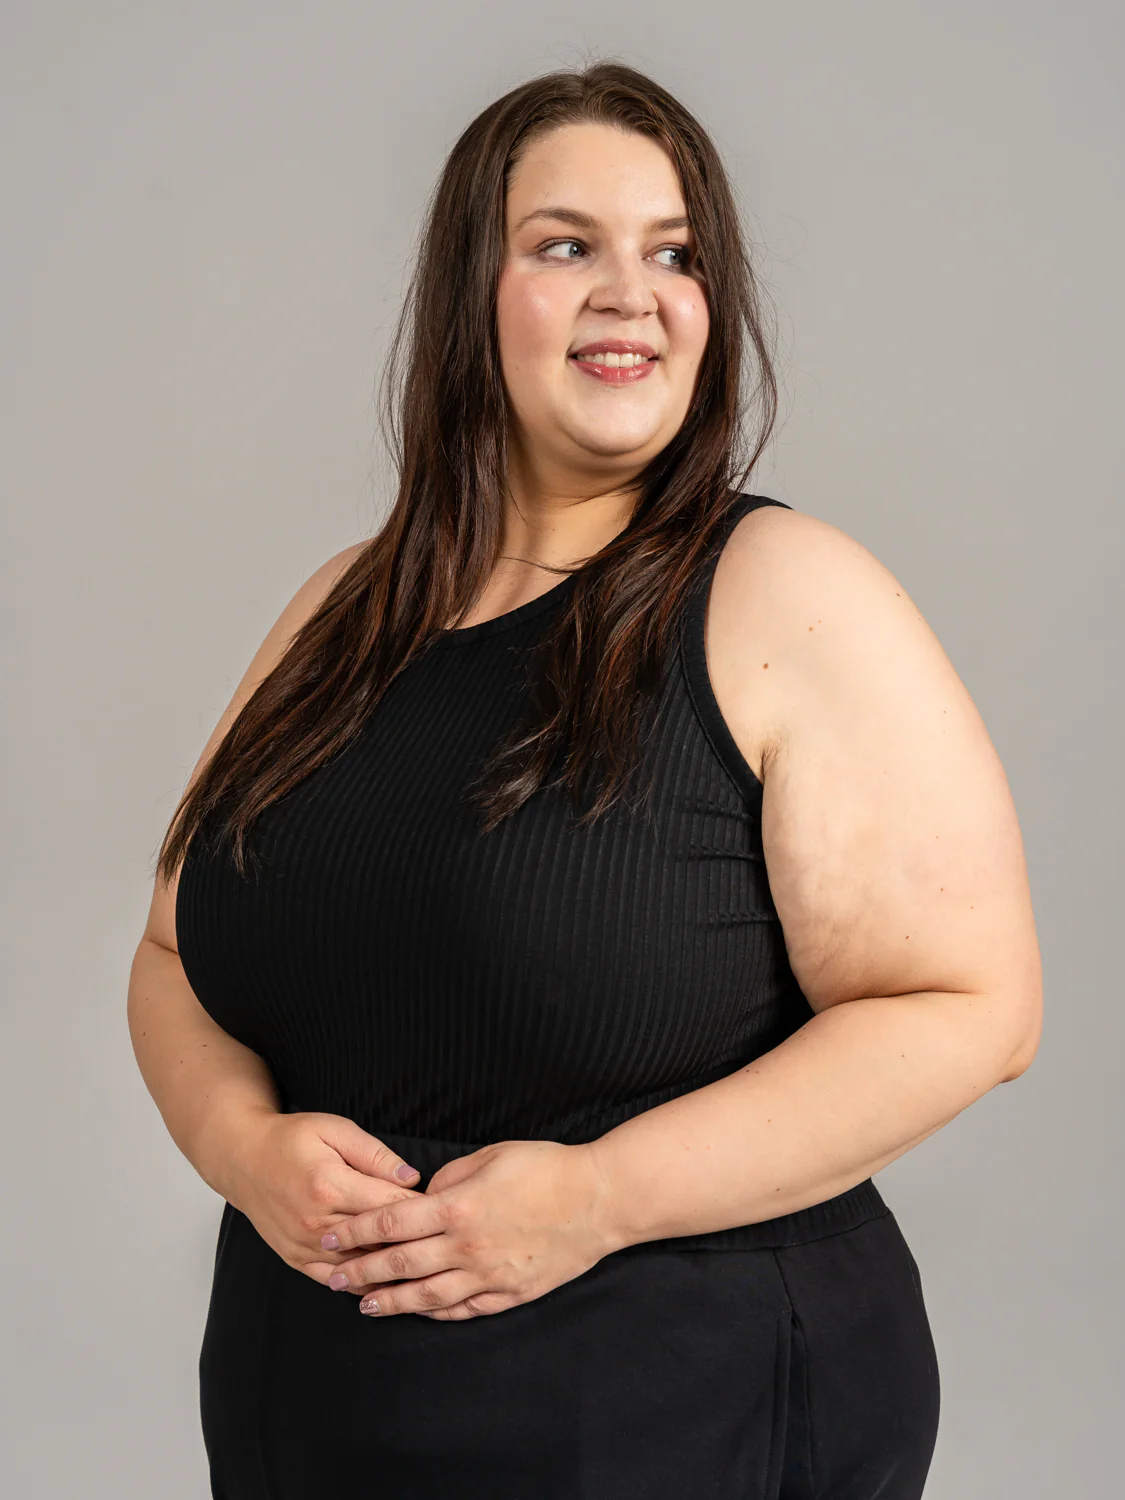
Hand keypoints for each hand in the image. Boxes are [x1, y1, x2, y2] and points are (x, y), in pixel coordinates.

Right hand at [222, 1110, 425, 1291]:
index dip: (422, 1211)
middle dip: (412, 1243)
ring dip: (390, 1270)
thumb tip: (412, 1178)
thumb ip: (376, 1155)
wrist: (244, 1159)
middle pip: (378, 1242)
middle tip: (440, 1242)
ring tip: (421, 1268)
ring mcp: (304, 1245)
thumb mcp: (336, 1130)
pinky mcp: (295, 1259)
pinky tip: (383, 1283)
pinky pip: (334, 1281)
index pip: (390, 1208)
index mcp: (330, 1186)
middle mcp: (317, 1223)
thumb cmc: (292, 1139)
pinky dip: (360, 1284)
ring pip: (359, 1269)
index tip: (444, 1211)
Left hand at [320, 1138, 624, 1320]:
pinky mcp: (509, 1293)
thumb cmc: (547, 1168)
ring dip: (391, 1302)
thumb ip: (451, 1177)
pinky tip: (419, 1311)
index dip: (356, 1232)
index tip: (330, 1238)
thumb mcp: (492, 1156)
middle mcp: (467, 1247)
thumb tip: (425, 1197)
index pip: (391, 1223)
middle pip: (400, 1264)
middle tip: (333, 1279)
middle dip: (361, 1272)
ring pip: (427, 1296)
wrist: (599, 1200)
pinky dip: (435, 1313)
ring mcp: (489, 1276)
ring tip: (365, 1306)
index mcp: (459, 1207)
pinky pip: (463, 1309)